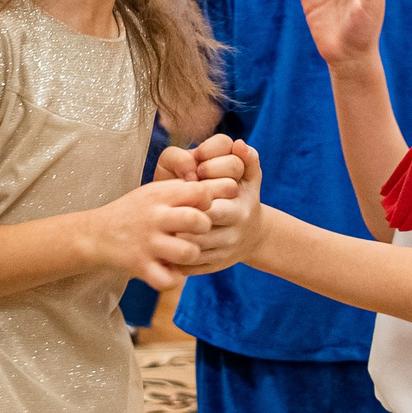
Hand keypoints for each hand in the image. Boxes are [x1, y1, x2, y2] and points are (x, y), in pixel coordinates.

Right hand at [87, 180, 222, 289]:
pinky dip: (174, 278)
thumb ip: (181, 190)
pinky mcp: (140, 266)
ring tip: (184, 252)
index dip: (208, 200)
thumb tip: (216, 190)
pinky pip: (169, 279)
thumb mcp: (153, 192)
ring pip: (188, 252)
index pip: (200, 192)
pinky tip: (172, 270)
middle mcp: (154, 217)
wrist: (97, 233)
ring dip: (191, 254)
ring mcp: (148, 243)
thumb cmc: (135, 212)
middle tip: (197, 231)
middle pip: (197, 220)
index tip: (201, 207)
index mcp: (160, 195)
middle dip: (204, 227)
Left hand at [160, 136, 263, 270]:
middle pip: (196, 227)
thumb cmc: (244, 197)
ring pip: (189, 249)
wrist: (254, 236)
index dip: (188, 194)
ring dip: (170, 238)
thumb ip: (247, 159)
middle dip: (178, 217)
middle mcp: (234, 234)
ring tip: (157, 225)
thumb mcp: (251, 177)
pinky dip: (172, 257)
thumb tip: (240, 143)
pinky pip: (187, 266)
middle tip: (162, 209)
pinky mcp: (213, 268)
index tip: (179, 187)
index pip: (207, 202)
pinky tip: (162, 246)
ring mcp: (224, 253)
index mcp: (240, 209)